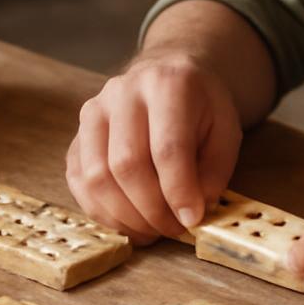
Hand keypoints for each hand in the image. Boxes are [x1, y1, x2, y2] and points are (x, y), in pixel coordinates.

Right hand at [66, 52, 242, 244]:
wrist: (168, 74)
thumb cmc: (200, 106)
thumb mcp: (226, 129)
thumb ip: (215, 170)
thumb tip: (191, 212)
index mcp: (167, 85)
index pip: (167, 147)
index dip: (178, 191)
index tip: (192, 219)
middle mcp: (123, 92)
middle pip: (126, 164)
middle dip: (152, 209)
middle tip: (173, 229)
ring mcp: (93, 111)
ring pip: (96, 176)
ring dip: (125, 216)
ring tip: (152, 230)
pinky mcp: (77, 133)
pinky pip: (78, 181)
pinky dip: (101, 211)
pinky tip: (128, 221)